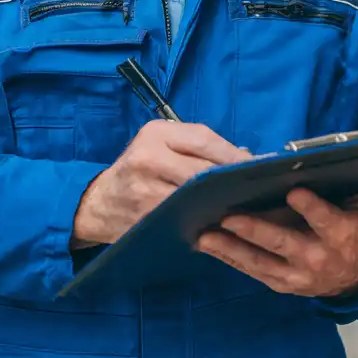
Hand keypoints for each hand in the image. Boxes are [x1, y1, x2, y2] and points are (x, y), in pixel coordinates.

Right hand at [72, 121, 249, 246]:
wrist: (98, 203)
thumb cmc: (139, 169)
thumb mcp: (163, 146)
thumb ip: (199, 147)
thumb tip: (248, 156)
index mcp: (157, 133)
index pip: (204, 140)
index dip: (234, 155)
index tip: (259, 167)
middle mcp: (148, 156)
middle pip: (202, 169)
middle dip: (231, 180)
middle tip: (256, 190)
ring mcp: (144, 188)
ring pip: (193, 196)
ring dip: (220, 203)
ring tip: (242, 206)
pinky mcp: (143, 216)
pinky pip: (181, 218)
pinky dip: (202, 220)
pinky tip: (218, 223)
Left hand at [196, 164, 357, 297]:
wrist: (351, 279)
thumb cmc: (356, 233)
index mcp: (341, 234)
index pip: (326, 220)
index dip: (311, 208)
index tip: (293, 190)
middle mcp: (317, 257)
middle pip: (284, 242)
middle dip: (256, 230)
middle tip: (230, 216)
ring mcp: (295, 274)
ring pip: (260, 260)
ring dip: (231, 247)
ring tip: (205, 234)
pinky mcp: (278, 283)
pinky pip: (250, 270)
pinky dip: (228, 258)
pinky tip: (207, 244)